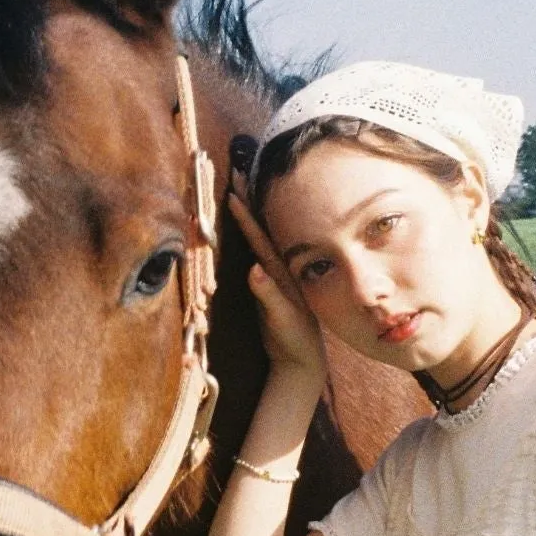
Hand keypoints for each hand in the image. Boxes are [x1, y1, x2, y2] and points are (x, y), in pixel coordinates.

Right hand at [226, 191, 326, 381]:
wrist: (303, 359)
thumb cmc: (295, 339)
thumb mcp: (283, 319)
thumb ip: (269, 295)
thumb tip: (253, 268)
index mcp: (280, 274)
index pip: (260, 239)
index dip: (246, 217)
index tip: (232, 193)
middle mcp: (277, 271)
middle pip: (259, 232)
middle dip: (247, 205)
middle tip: (235, 176)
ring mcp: (272, 278)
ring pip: (257, 241)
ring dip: (246, 218)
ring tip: (236, 193)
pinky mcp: (266, 288)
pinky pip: (255, 255)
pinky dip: (248, 238)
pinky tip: (242, 229)